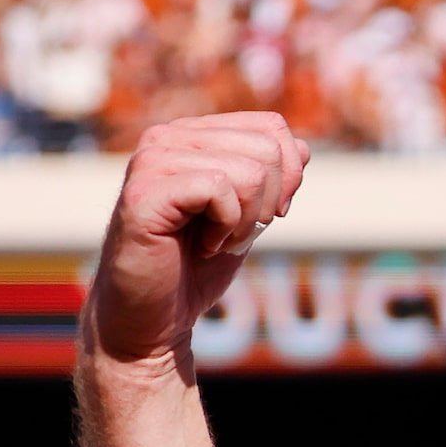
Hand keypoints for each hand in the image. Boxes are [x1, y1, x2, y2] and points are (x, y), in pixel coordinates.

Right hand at [86, 112, 308, 367]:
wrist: (152, 319)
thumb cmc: (196, 267)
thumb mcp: (248, 215)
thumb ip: (271, 178)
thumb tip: (302, 148)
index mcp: (192, 135)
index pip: (272, 127)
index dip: (288, 178)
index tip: (260, 217)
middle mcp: (166, 138)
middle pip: (269, 149)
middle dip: (267, 205)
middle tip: (231, 234)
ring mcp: (151, 161)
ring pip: (251, 171)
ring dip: (245, 222)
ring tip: (212, 241)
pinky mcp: (143, 193)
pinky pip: (220, 189)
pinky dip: (225, 228)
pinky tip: (200, 246)